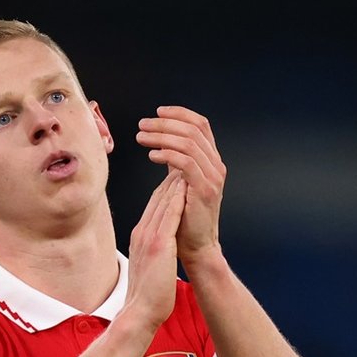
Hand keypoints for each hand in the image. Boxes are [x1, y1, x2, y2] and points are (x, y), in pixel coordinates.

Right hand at [124, 171, 186, 331]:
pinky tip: (184, 185)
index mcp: (140, 237)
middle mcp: (142, 232)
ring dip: (173, 180)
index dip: (167, 187)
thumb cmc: (146, 295)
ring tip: (185, 162)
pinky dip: (175, 198)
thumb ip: (152, 251)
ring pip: (161, 201)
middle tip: (181, 157)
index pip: (154, 205)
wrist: (140, 312)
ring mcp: (149, 238)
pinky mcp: (158, 245)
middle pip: (157, 197)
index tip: (177, 172)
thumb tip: (158, 247)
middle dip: (170, 176)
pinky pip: (168, 215)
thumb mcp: (147, 266)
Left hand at [136, 106, 226, 262]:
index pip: (201, 125)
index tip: (158, 111)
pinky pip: (185, 163)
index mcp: (211, 160)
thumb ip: (177, 161)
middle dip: (164, 124)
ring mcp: (213, 177)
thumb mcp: (180, 182)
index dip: (180, 114)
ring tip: (141, 138)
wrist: (196, 245)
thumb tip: (162, 142)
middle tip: (142, 125)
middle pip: (192, 130)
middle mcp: (216, 165)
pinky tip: (151, 156)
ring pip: (188, 143)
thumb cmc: (184, 216)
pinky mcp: (204, 189)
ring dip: (161, 136)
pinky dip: (166, 155)